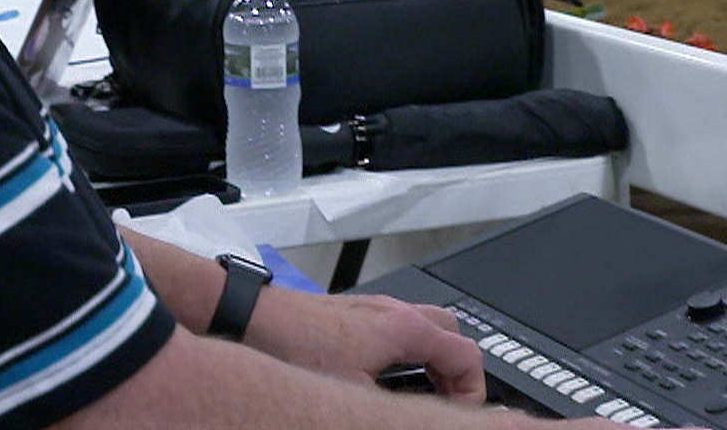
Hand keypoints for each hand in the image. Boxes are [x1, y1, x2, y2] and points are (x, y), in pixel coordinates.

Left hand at [244, 286, 486, 402]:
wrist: (254, 317)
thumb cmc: (297, 344)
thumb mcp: (355, 392)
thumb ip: (395, 406)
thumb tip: (413, 418)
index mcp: (406, 328)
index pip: (468, 354)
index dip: (472, 391)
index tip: (458, 413)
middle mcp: (394, 310)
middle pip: (452, 333)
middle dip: (456, 370)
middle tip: (445, 400)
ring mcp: (374, 308)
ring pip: (425, 327)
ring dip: (430, 359)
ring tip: (417, 391)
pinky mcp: (354, 313)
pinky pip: (397, 326)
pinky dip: (405, 351)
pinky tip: (382, 376)